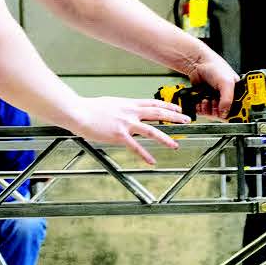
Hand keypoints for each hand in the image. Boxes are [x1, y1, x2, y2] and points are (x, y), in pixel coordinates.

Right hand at [68, 96, 188, 164]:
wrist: (78, 112)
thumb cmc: (90, 108)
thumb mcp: (111, 104)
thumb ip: (121, 108)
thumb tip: (126, 112)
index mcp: (129, 103)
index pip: (153, 103)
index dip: (167, 105)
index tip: (178, 108)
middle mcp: (130, 112)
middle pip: (158, 113)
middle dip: (174, 117)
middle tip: (187, 120)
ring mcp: (126, 124)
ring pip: (151, 131)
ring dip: (165, 138)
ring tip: (175, 145)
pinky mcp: (118, 135)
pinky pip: (135, 147)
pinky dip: (144, 155)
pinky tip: (152, 161)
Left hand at [187, 51, 238, 119]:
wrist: (198, 63)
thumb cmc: (215, 67)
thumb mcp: (226, 83)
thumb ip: (227, 99)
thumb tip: (225, 113)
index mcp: (237, 93)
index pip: (239, 110)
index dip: (233, 114)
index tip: (227, 114)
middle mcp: (227, 97)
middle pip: (225, 114)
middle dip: (217, 111)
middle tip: (214, 103)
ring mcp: (217, 100)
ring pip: (214, 114)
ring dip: (208, 110)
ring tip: (206, 100)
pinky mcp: (207, 100)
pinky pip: (204, 112)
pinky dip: (201, 109)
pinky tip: (201, 102)